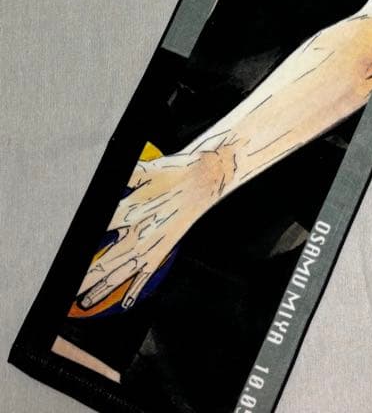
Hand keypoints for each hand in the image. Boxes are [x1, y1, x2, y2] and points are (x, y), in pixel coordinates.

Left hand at [75, 147, 231, 311]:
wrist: (204, 180)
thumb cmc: (174, 172)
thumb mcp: (144, 169)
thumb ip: (124, 176)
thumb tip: (106, 175)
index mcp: (131, 210)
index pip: (99, 230)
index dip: (83, 244)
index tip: (66, 256)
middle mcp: (140, 232)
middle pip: (107, 260)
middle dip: (87, 278)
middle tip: (70, 291)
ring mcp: (152, 244)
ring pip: (123, 272)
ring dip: (104, 288)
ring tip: (86, 302)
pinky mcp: (163, 249)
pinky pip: (147, 274)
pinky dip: (136, 289)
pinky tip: (125, 302)